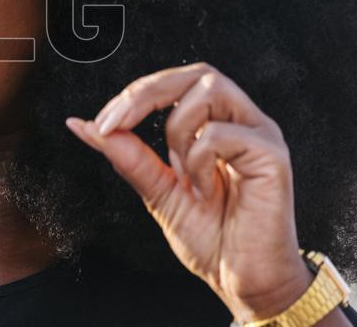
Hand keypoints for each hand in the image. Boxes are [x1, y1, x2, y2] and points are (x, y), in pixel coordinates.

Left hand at [66, 62, 314, 322]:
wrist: (244, 283)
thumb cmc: (212, 238)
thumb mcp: (158, 191)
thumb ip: (127, 155)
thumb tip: (84, 126)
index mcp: (218, 124)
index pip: (177, 84)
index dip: (137, 94)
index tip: (102, 124)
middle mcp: (242, 121)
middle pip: (196, 72)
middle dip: (146, 93)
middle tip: (114, 124)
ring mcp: (261, 134)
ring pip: (209, 89)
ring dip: (177, 129)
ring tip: (180, 172)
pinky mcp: (272, 155)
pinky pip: (221, 133)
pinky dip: (198, 160)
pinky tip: (203, 191)